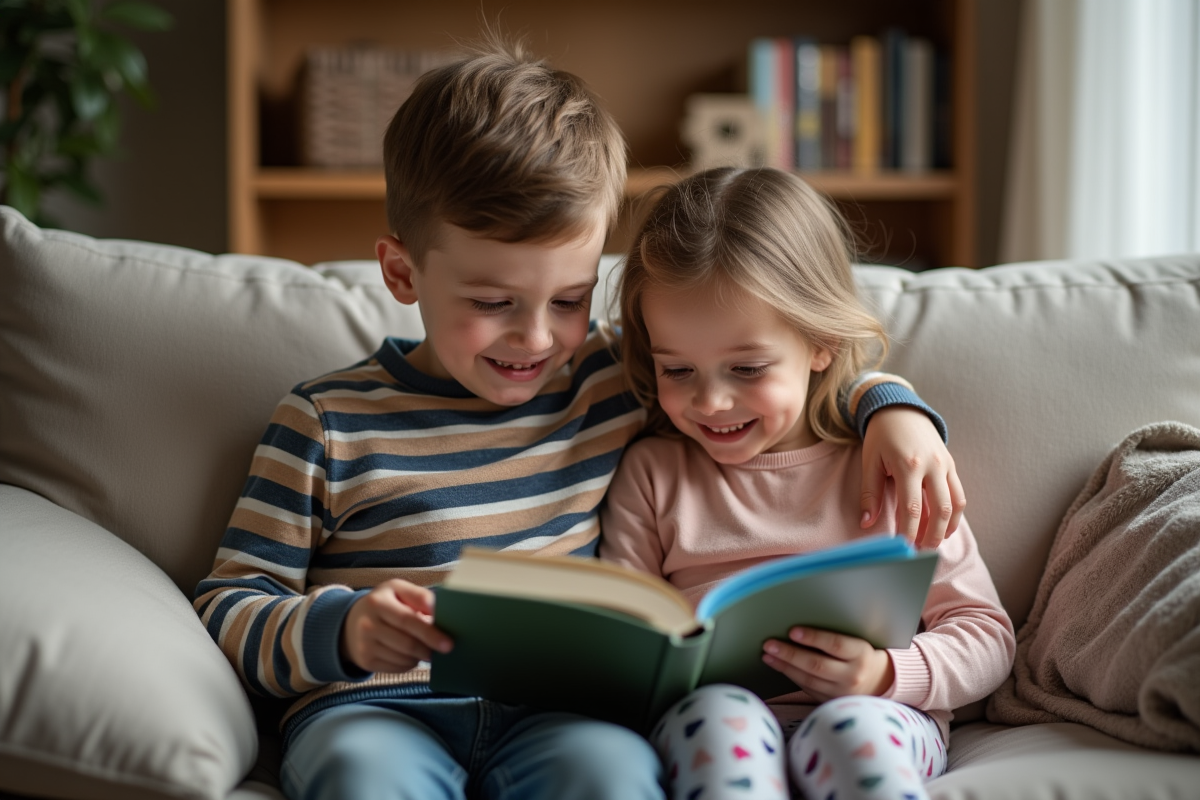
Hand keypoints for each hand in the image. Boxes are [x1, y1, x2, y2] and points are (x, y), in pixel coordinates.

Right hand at [340, 579, 452, 672]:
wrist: (352, 622)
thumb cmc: (384, 603)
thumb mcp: (398, 590)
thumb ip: (419, 596)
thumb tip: (438, 610)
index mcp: (378, 602)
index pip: (407, 620)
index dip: (429, 633)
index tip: (448, 642)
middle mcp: (368, 624)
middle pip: (407, 643)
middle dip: (429, 648)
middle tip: (445, 649)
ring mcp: (365, 645)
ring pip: (404, 658)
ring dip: (421, 656)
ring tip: (424, 647)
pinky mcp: (366, 661)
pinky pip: (397, 668)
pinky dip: (410, 663)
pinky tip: (411, 654)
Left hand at [762, 626, 893, 701]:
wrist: (879, 681)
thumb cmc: (861, 653)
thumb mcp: (857, 641)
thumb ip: (835, 636)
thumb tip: (799, 627)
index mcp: (861, 654)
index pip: (835, 644)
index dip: (813, 637)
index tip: (793, 631)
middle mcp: (853, 676)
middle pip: (817, 665)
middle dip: (790, 654)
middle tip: (769, 644)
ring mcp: (842, 692)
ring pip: (808, 679)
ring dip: (785, 666)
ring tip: (768, 655)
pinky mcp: (832, 702)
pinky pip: (808, 689)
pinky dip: (791, 676)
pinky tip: (779, 666)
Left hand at [861, 406, 964, 548]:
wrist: (901, 409)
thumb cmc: (882, 436)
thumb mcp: (870, 462)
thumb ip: (870, 494)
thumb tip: (867, 523)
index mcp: (908, 465)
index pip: (912, 508)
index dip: (909, 532)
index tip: (903, 548)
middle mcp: (932, 465)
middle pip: (939, 510)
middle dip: (932, 536)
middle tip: (921, 553)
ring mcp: (945, 464)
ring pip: (955, 504)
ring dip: (946, 528)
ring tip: (934, 543)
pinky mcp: (951, 464)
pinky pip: (959, 493)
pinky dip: (954, 513)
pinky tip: (944, 526)